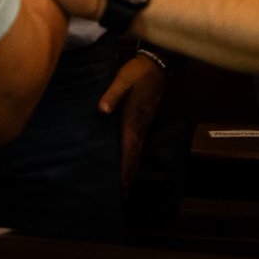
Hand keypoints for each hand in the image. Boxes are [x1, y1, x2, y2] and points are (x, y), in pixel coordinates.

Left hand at [99, 53, 165, 189]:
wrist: (156, 64)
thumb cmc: (137, 72)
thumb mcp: (122, 80)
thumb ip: (112, 94)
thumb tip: (102, 111)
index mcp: (132, 119)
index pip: (128, 149)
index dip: (124, 168)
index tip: (121, 186)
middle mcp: (140, 126)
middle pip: (135, 155)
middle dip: (129, 174)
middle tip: (123, 194)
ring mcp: (144, 123)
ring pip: (138, 150)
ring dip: (133, 167)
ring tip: (127, 184)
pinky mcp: (145, 119)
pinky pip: (139, 142)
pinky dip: (135, 155)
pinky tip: (131, 158)